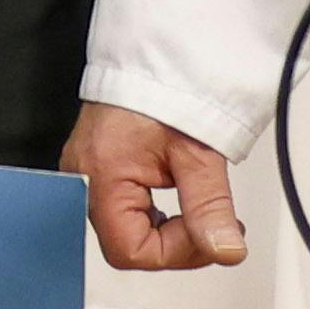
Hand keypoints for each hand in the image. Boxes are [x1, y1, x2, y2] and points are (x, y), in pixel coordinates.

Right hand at [68, 99, 250, 273]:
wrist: (155, 57)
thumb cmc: (163, 90)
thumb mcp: (197, 153)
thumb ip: (210, 206)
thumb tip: (225, 250)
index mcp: (101, 177)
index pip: (131, 250)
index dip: (177, 251)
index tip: (210, 232)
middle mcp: (84, 181)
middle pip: (128, 245)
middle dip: (177, 242)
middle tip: (213, 224)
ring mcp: (88, 177)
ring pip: (128, 231)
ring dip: (170, 230)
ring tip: (199, 208)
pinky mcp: (99, 170)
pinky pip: (126, 211)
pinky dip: (158, 215)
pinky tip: (178, 198)